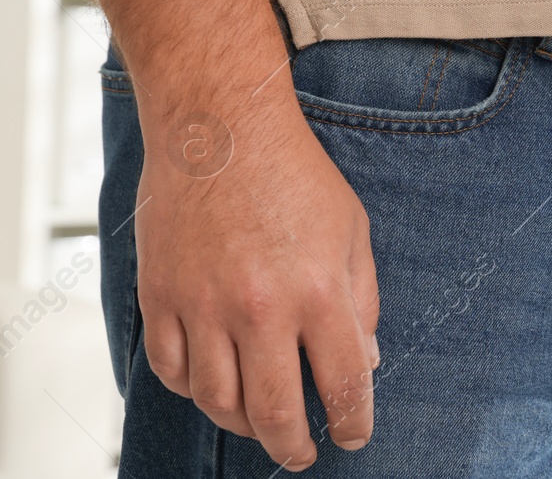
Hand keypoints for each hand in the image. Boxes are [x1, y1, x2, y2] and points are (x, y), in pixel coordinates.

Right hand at [135, 90, 379, 470]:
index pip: (345, 382)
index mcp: (319, 291)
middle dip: (295, 445)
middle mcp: (260, 307)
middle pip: (275, 411)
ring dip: (244, 425)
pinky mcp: (161, 297)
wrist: (221, 130)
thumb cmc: (296, 176)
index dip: (355, 420)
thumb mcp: (353, 231)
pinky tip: (217, 389)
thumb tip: (364, 362)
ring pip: (217, 401)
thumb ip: (362, 300)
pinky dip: (194, 391)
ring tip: (263, 425)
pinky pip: (172, 370)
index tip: (355, 435)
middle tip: (305, 453)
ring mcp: (203, 305)